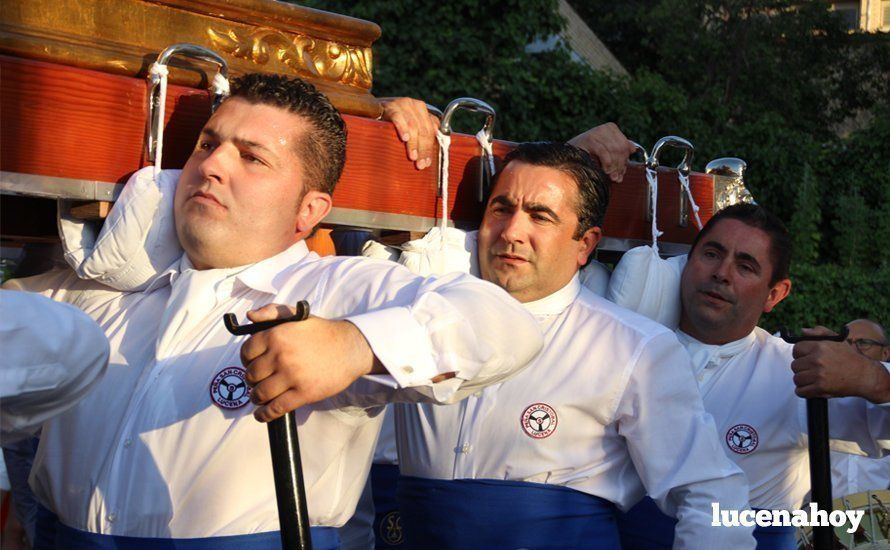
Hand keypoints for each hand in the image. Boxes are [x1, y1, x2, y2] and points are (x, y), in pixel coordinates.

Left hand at [240, 304, 375, 421]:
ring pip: (260, 393)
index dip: (247, 360)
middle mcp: (280, 355)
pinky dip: (264, 414)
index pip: (246, 352)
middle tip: (260, 380)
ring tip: (261, 396)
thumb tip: (250, 317)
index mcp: (276, 335)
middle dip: (253, 379)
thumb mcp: (297, 315)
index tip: (252, 363)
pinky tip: (262, 414)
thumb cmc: (323, 332)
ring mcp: (291, 376)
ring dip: (257, 397)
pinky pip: (275, 408)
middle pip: (251, 375)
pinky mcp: (303, 393)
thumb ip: (272, 312)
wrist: (351, 348)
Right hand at [380, 97, 439, 169]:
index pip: (430, 130)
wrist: (371, 108)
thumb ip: (423, 128)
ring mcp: (401, 104)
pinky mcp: (390, 107)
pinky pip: (398, 118)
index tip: (427, 163)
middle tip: (421, 164)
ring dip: (414, 144)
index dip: (429, 148)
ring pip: (413, 126)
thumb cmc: (392, 119)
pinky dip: (403, 128)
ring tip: (413, 157)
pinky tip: (405, 138)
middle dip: (423, 149)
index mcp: (421, 108)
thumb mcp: (410, 122)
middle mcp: (413, 104)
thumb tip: (438, 138)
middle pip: (423, 130)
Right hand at [567, 123, 636, 182]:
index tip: (621, 174)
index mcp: (611, 128)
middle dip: (620, 165)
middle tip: (616, 178)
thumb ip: (618, 151)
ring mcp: (596, 132)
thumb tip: (633, 149)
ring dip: (614, 167)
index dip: (624, 162)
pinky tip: (604, 171)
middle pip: (621, 148)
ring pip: (614, 151)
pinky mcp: (589, 139)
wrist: (565, 158)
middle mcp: (604, 128)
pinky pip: (604, 152)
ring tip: (610, 176)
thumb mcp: (605, 153)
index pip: (625, 145)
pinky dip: (606, 163)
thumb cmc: (585, 156)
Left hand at [791, 331, 889, 402]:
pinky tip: (811, 387)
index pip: (796, 349)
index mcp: (819, 346)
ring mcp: (818, 375)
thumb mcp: (836, 339)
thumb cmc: (850, 357)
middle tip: (812, 369)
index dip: (800, 354)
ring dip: (803, 380)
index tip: (805, 358)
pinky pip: (800, 391)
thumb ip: (818, 332)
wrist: (864, 375)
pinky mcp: (821, 388)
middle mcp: (817, 360)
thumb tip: (803, 331)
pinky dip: (804, 391)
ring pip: (797, 379)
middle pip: (795, 365)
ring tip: (813, 378)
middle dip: (802, 368)